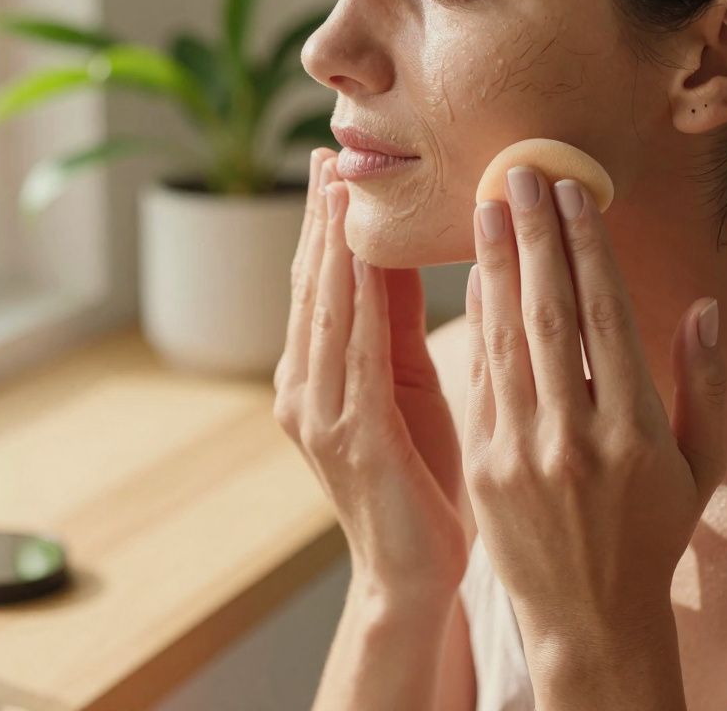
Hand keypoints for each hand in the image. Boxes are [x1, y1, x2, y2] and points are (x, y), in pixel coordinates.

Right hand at [273, 149, 466, 601]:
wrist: (415, 573)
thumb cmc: (422, 481)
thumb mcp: (407, 390)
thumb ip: (394, 327)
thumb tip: (395, 252)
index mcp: (319, 378)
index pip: (322, 286)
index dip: (325, 223)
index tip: (336, 164)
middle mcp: (304, 390)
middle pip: (313, 286)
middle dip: (321, 218)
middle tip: (329, 153)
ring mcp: (319, 414)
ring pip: (326, 308)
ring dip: (332, 241)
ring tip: (339, 184)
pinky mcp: (351, 436)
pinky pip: (355, 350)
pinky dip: (357, 296)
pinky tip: (360, 253)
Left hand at [461, 166, 726, 646]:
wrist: (589, 615)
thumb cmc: (653, 535)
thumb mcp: (701, 468)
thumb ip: (704, 386)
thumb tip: (704, 307)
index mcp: (635, 433)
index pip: (606, 317)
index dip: (587, 247)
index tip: (573, 191)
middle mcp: (576, 436)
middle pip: (551, 314)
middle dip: (534, 236)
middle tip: (517, 171)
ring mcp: (522, 452)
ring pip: (506, 340)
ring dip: (495, 266)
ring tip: (487, 207)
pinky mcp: (483, 465)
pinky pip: (479, 378)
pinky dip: (476, 322)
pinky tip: (475, 278)